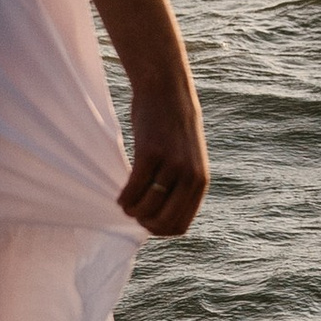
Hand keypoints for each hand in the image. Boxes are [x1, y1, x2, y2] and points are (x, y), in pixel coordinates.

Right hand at [118, 70, 208, 238]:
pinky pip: (133, 189)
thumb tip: (163, 218)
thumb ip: (182, 186)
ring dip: (131, 210)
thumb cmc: (172, 127)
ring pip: (146, 208)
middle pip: (162, 222)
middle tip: (134, 212)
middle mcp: (189, 176)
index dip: (159, 230)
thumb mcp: (188, 159)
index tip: (146, 220)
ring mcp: (171, 165)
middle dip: (144, 224)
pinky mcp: (151, 153)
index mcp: (199, 182)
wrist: (167, 89)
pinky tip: (120, 194)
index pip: (180, 226)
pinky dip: (124, 198)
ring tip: (126, 201)